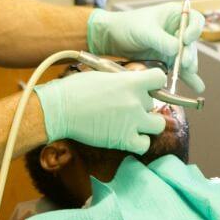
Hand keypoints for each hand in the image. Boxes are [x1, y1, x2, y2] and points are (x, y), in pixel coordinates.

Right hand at [34, 68, 166, 153]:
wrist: (61, 109)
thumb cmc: (75, 89)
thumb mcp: (102, 75)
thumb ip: (121, 80)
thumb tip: (130, 83)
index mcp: (129, 81)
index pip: (159, 78)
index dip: (154, 82)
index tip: (147, 86)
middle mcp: (135, 101)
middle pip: (153, 102)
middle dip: (142, 103)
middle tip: (125, 105)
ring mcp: (132, 122)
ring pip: (158, 124)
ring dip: (147, 123)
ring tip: (132, 122)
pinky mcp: (124, 140)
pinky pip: (145, 144)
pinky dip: (138, 142)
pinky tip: (127, 136)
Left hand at [87, 2, 204, 92]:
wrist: (112, 38)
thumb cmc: (128, 25)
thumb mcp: (145, 30)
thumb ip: (161, 40)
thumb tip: (178, 50)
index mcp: (174, 15)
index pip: (195, 20)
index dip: (195, 29)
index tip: (187, 39)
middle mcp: (177, 30)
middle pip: (192, 42)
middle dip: (190, 53)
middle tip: (185, 62)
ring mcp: (174, 46)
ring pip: (188, 57)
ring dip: (190, 66)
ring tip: (188, 73)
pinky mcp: (169, 60)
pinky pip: (182, 69)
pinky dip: (189, 77)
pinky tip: (196, 86)